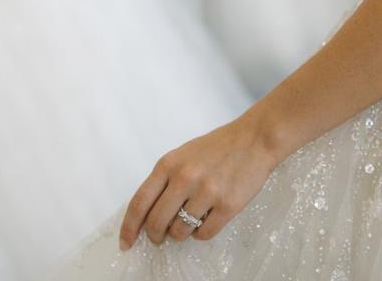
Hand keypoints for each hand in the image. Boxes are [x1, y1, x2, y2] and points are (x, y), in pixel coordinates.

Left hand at [118, 114, 281, 249]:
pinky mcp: (228, 205)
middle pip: (157, 223)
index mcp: (169, 164)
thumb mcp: (183, 155)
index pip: (139, 203)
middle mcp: (185, 178)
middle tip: (160, 237)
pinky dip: (201, 233)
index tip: (126, 243)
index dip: (129, 228)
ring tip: (190, 220)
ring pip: (180, 232)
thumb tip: (146, 215)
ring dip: (181, 233)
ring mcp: (207, 192)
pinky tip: (207, 220)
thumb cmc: (217, 147)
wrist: (255, 139)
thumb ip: (164, 180)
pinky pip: (204, 234)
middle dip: (155, 236)